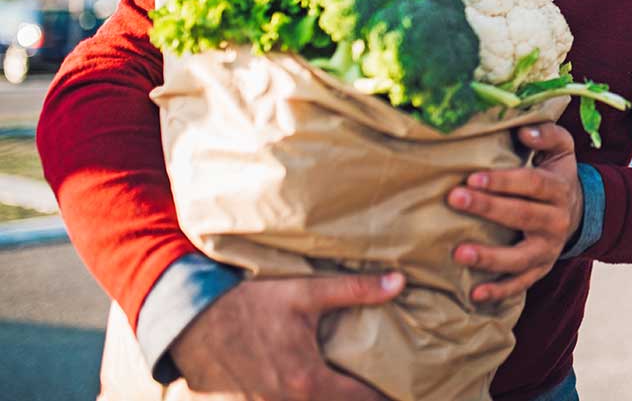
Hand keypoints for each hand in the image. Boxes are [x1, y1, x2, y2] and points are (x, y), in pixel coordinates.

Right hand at [169, 272, 403, 399]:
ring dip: (325, 400)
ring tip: (341, 390)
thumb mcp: (304, 292)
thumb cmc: (250, 303)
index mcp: (308, 381)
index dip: (384, 398)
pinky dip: (295, 400)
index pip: (359, 400)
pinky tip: (303, 391)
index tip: (401, 392)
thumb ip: (355, 290)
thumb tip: (399, 282)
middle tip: (373, 392)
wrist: (190, 319)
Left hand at [448, 123, 581, 302]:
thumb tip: (522, 131)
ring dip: (490, 257)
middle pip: (522, 216)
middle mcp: (556, 220)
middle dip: (488, 208)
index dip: (503, 181)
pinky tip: (474, 293)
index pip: (531, 184)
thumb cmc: (556, 174)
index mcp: (559, 189)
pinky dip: (499, 291)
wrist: (579, 211)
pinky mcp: (540, 270)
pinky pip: (521, 284)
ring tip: (459, 253)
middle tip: (454, 198)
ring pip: (520, 257)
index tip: (473, 177)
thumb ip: (545, 133)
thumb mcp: (561, 148)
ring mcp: (548, 249)